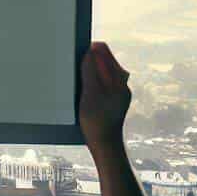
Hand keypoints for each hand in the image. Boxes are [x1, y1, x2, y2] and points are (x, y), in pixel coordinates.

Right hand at [80, 41, 130, 155]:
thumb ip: (91, 71)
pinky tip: (83, 96)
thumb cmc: (97, 121)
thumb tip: (90, 51)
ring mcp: (118, 90)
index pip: (102, 50)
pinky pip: (100, 83)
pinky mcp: (113, 98)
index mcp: (119, 76)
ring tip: (79, 87)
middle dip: (88, 62)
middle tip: (75, 74)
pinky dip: (91, 85)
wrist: (105, 145)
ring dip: (88, 74)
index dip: (86, 51)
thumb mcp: (90, 94)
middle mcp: (121, 80)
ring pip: (100, 72)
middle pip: (101, 60)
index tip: (75, 59)